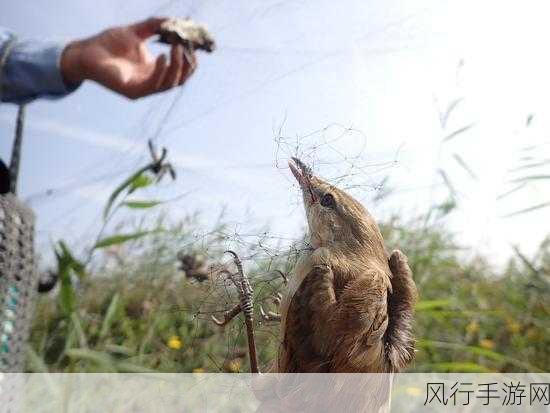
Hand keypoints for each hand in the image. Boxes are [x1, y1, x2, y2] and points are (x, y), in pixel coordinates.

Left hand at [61, 17, 196, 98]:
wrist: (85, 52)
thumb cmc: (108, 43)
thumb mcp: (136, 31)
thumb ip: (153, 26)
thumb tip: (173, 20)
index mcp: (154, 70)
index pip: (180, 72)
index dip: (189, 60)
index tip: (192, 44)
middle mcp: (151, 82)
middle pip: (179, 80)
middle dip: (186, 64)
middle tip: (185, 47)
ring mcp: (143, 89)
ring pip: (170, 84)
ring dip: (176, 67)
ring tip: (175, 48)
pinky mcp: (133, 92)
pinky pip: (153, 85)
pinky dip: (161, 72)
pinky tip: (162, 56)